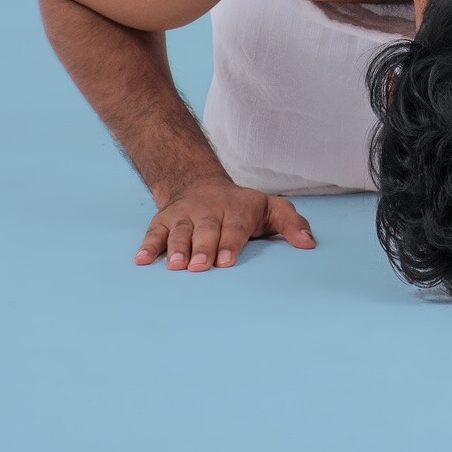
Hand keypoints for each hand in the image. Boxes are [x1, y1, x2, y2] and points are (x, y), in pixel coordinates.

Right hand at [134, 178, 316, 270]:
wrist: (201, 185)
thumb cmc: (243, 207)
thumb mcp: (271, 208)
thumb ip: (291, 223)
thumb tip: (309, 244)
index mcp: (238, 209)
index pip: (235, 226)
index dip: (230, 243)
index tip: (226, 261)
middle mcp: (210, 211)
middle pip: (206, 229)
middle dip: (203, 247)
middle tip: (201, 266)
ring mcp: (185, 215)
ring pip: (180, 231)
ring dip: (176, 248)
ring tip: (175, 266)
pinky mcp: (164, 220)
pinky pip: (154, 232)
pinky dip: (148, 245)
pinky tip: (142, 261)